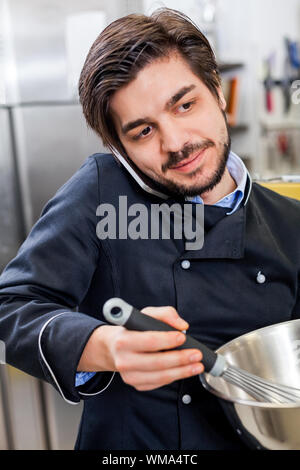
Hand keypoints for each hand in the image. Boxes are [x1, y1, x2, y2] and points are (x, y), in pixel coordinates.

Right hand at [77, 306, 203, 390]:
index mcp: (123, 340)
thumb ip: (165, 314)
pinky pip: (159, 383)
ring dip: (182, 371)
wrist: (114, 347)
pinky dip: (174, 377)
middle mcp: (124, 360)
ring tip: (197, 365)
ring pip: (160, 376)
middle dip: (180, 358)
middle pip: (157, 362)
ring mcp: (129, 375)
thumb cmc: (132, 330)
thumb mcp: (146, 314)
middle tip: (196, 354)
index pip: (149, 341)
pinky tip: (184, 371)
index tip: (182, 337)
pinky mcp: (136, 384)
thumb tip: (181, 325)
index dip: (167, 340)